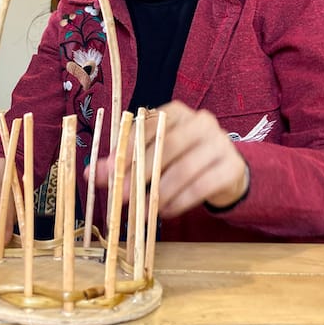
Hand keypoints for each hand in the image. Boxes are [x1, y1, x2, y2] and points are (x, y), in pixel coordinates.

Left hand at [92, 101, 248, 216]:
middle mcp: (201, 121)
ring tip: (143, 209)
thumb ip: (125, 161)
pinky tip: (165, 212)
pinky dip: (180, 201)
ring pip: (184, 168)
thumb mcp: (152, 155)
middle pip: (167, 146)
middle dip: (140, 172)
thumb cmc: (181, 160)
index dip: (128, 147)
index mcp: (177, 112)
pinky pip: (202, 186)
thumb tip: (91, 173)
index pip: (148, 126)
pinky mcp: (232, 167)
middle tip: (122, 195)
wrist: (225, 172)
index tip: (110, 170)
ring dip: (159, 192)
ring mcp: (220, 142)